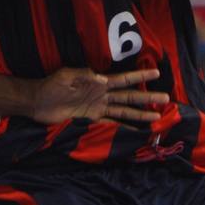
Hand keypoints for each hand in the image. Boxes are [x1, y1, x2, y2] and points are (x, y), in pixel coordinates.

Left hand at [30, 67, 167, 124]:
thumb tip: (102, 79)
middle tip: (166, 98)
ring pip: (124, 110)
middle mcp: (102, 95)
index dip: (139, 75)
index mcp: (98, 82)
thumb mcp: (66, 76)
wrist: (38, 102)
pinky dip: (124, 128)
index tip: (155, 71)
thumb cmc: (51, 85)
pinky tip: (135, 132)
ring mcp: (98, 108)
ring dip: (140, 114)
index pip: (123, 79)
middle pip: (129, 96)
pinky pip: (111, 123)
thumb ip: (84, 76)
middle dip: (147, 97)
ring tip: (157, 117)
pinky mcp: (91, 119)